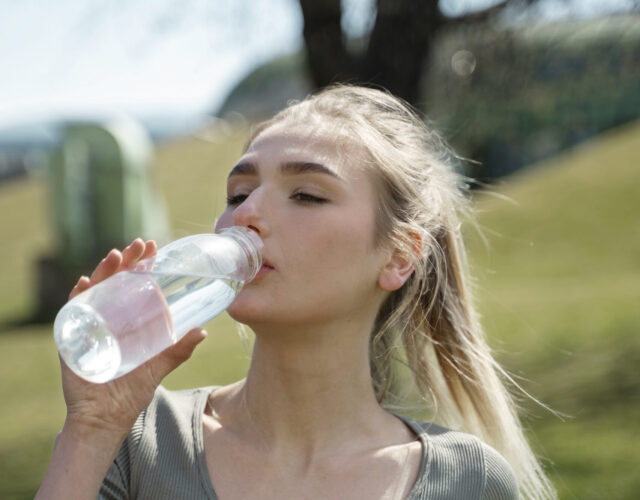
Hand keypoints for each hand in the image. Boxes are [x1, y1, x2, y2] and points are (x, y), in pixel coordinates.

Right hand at [60, 238, 206, 439]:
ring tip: (116, 256)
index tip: (154, 248)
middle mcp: (108, 319)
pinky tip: (84, 284)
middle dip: (126, 262)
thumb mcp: (158, 367)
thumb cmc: (130, 393)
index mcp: (128, 321)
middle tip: (139, 245)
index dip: (143, 266)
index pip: (135, 286)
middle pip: (115, 282)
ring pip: (95, 291)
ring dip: (103, 272)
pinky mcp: (72, 340)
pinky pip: (72, 313)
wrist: (105, 419)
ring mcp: (90, 327)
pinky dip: (77, 297)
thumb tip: (203, 331)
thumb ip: (179, 350)